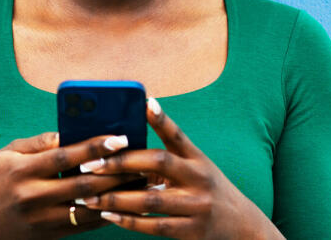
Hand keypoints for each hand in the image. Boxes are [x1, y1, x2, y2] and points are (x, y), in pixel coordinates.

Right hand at [0, 132, 141, 238]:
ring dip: (119, 195)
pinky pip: (85, 226)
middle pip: (84, 184)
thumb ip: (39, 143)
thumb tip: (70, 131)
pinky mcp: (50, 236)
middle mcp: (33, 197)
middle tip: (144, 159)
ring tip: (144, 182)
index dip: (94, 147)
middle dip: (117, 172)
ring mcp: (42, 220)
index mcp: (21, 171)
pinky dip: (107, 213)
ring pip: (89, 208)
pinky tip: (126, 202)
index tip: (121, 137)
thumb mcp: (6, 155)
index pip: (65, 156)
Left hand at [80, 99, 284, 238]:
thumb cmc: (210, 191)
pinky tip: (108, 217)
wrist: (242, 227)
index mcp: (199, 160)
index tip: (145, 103)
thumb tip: (139, 134)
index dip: (163, 119)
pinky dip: (128, 221)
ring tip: (88, 197)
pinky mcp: (192, 231)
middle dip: (121, 162)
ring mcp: (197, 206)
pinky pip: (154, 226)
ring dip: (115, 198)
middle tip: (90, 163)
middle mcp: (200, 178)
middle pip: (159, 163)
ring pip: (150, 199)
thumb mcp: (199, 167)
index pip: (179, 135)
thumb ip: (172, 155)